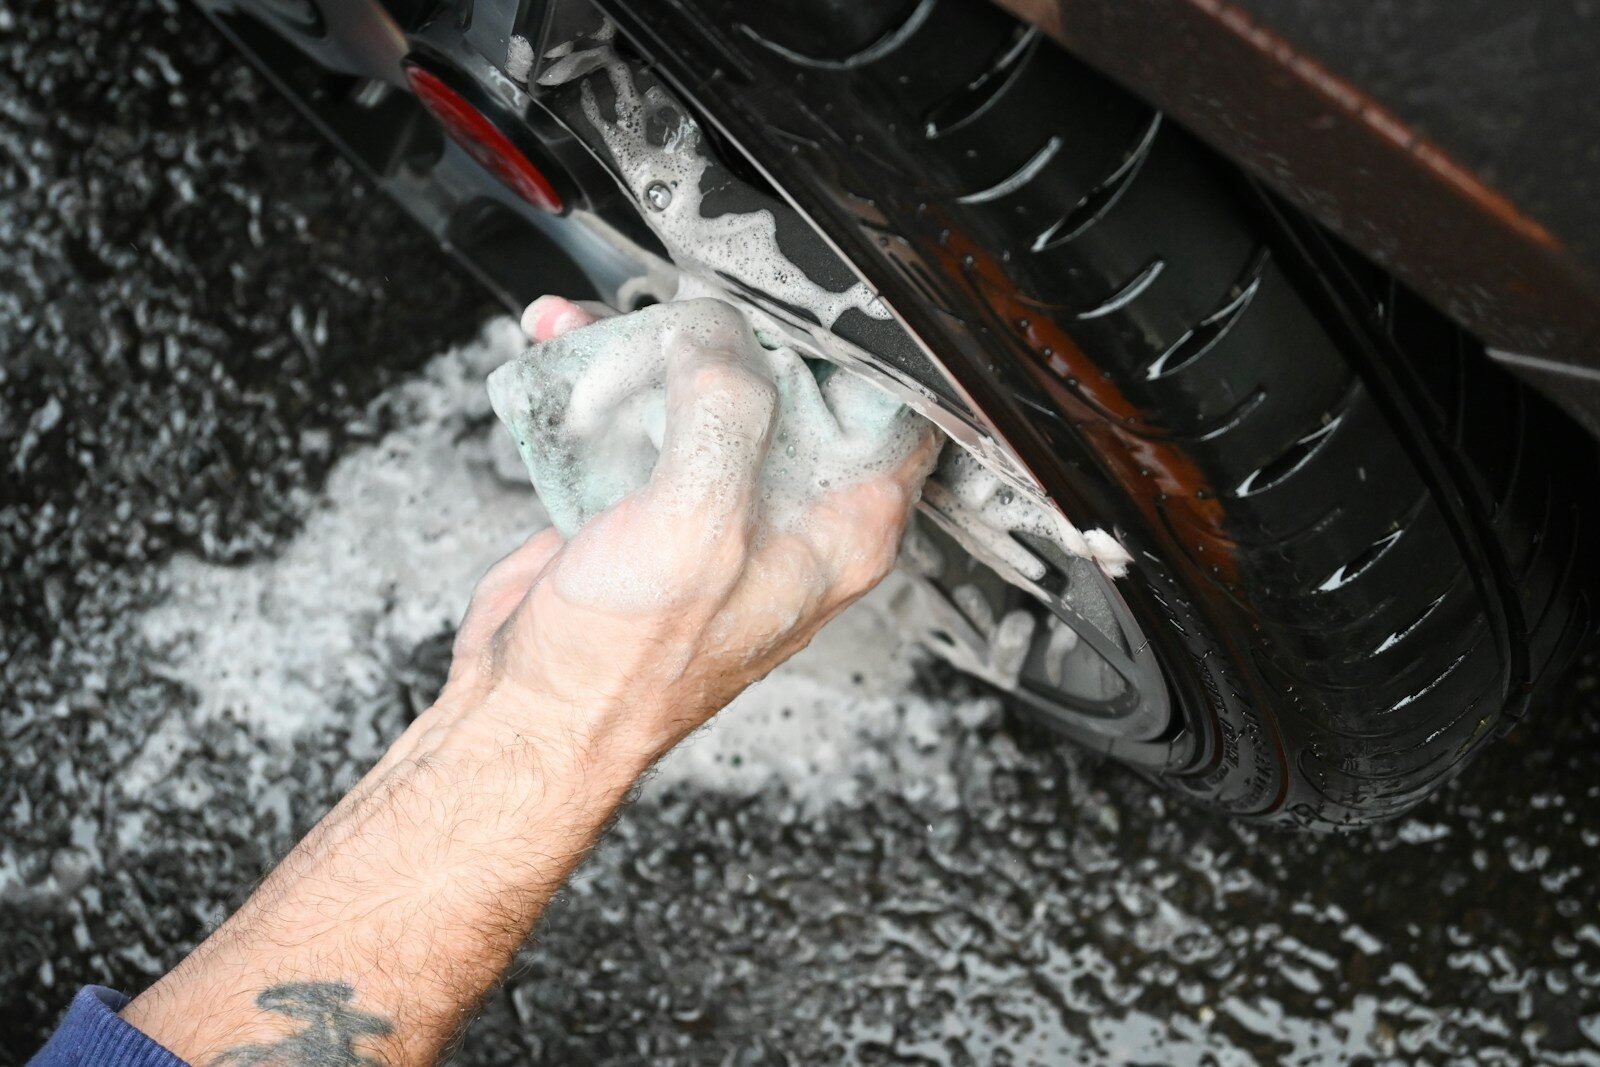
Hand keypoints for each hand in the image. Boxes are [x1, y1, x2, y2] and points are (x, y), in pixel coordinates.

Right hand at [418, 296, 940, 775]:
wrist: (527, 713)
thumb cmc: (624, 667)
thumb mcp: (697, 528)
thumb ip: (725, 415)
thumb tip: (716, 335)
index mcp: (838, 530)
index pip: (891, 410)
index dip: (852, 343)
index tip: (801, 292)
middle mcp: (786, 515)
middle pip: (786, 381)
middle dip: (727, 326)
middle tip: (684, 298)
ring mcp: (714, 505)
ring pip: (701, 388)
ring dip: (643, 343)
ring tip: (592, 324)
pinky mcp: (646, 500)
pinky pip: (636, 414)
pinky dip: (597, 376)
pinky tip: (560, 348)